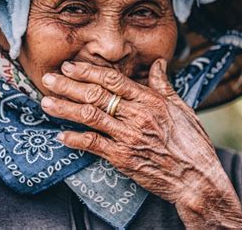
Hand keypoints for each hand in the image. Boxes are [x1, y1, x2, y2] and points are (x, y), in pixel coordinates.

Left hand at [40, 59, 241, 228]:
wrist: (196, 178)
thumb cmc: (191, 142)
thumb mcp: (181, 107)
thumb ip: (163, 84)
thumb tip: (157, 62)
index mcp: (150, 100)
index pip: (112, 80)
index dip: (88, 71)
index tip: (70, 66)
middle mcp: (136, 115)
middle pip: (95, 95)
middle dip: (68, 86)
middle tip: (48, 78)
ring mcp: (128, 137)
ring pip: (90, 117)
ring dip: (65, 109)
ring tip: (45, 103)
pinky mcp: (122, 158)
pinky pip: (93, 145)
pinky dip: (75, 140)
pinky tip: (60, 136)